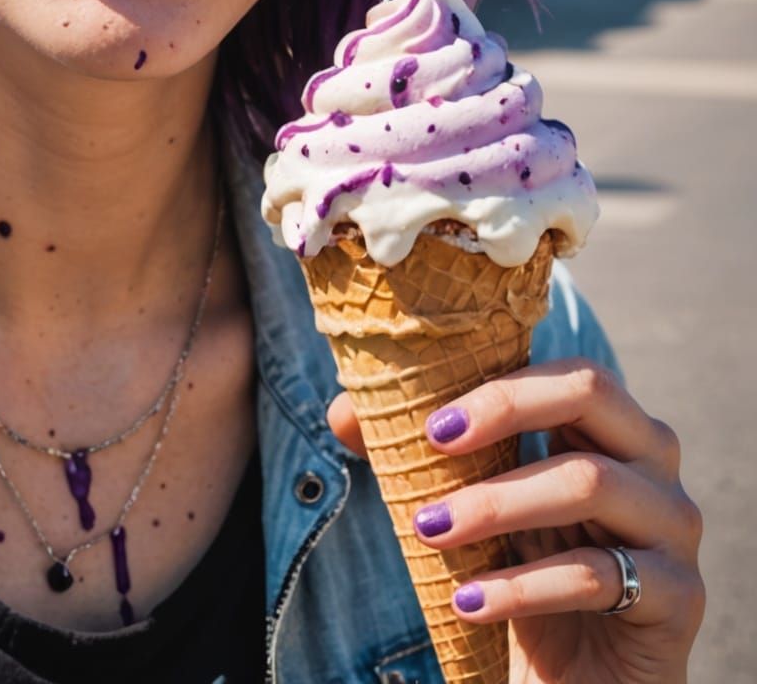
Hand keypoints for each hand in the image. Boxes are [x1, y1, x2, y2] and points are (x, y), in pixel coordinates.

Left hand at [327, 359, 704, 683]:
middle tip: (434, 447)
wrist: (582, 681)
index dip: (499, 387)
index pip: (568, 371)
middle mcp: (655, 462)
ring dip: (497, 505)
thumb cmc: (527, 571)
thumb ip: (421, 456)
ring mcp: (674, 527)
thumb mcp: (478, 507)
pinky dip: (523, 587)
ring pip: (589, 483)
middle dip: (504, 412)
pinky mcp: (680, 597)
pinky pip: (600, 576)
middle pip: (592, 396)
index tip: (430, 424)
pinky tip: (468, 602)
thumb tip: (344, 412)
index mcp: (613, 426)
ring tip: (429, 532)